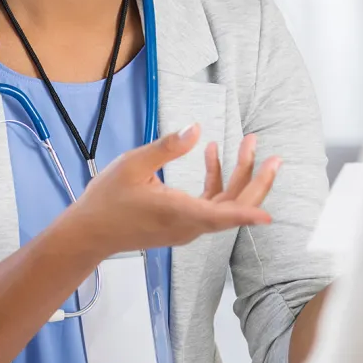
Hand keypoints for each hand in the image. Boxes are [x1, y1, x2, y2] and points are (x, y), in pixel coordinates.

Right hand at [66, 125, 279, 257]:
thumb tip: (196, 129)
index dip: (247, 213)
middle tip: (273, 157)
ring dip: (239, 177)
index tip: (269, 215)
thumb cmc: (107, 199)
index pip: (222, 215)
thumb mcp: (133, 164)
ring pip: (224, 206)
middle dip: (256, 181)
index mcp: (178, 212)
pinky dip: (217, 182)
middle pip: (233, 208)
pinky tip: (211, 156)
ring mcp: (186, 228)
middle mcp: (188, 225)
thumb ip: (167, 147)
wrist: (89, 232)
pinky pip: (210, 206)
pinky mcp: (181, 225)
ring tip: (246, 145)